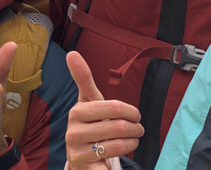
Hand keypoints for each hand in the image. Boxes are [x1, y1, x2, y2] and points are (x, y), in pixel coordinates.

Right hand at [65, 51, 143, 168]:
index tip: (136, 115)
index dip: (132, 112)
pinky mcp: (85, 169)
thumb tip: (72, 52)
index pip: (115, 107)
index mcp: (77, 112)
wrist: (80, 156)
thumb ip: (83, 78)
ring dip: (132, 143)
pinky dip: (112, 166)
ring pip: (119, 145)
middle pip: (119, 127)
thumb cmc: (90, 123)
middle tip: (138, 129)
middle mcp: (74, 133)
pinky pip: (107, 166)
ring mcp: (78, 153)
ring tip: (132, 140)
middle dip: (135, 128)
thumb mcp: (88, 101)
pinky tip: (115, 163)